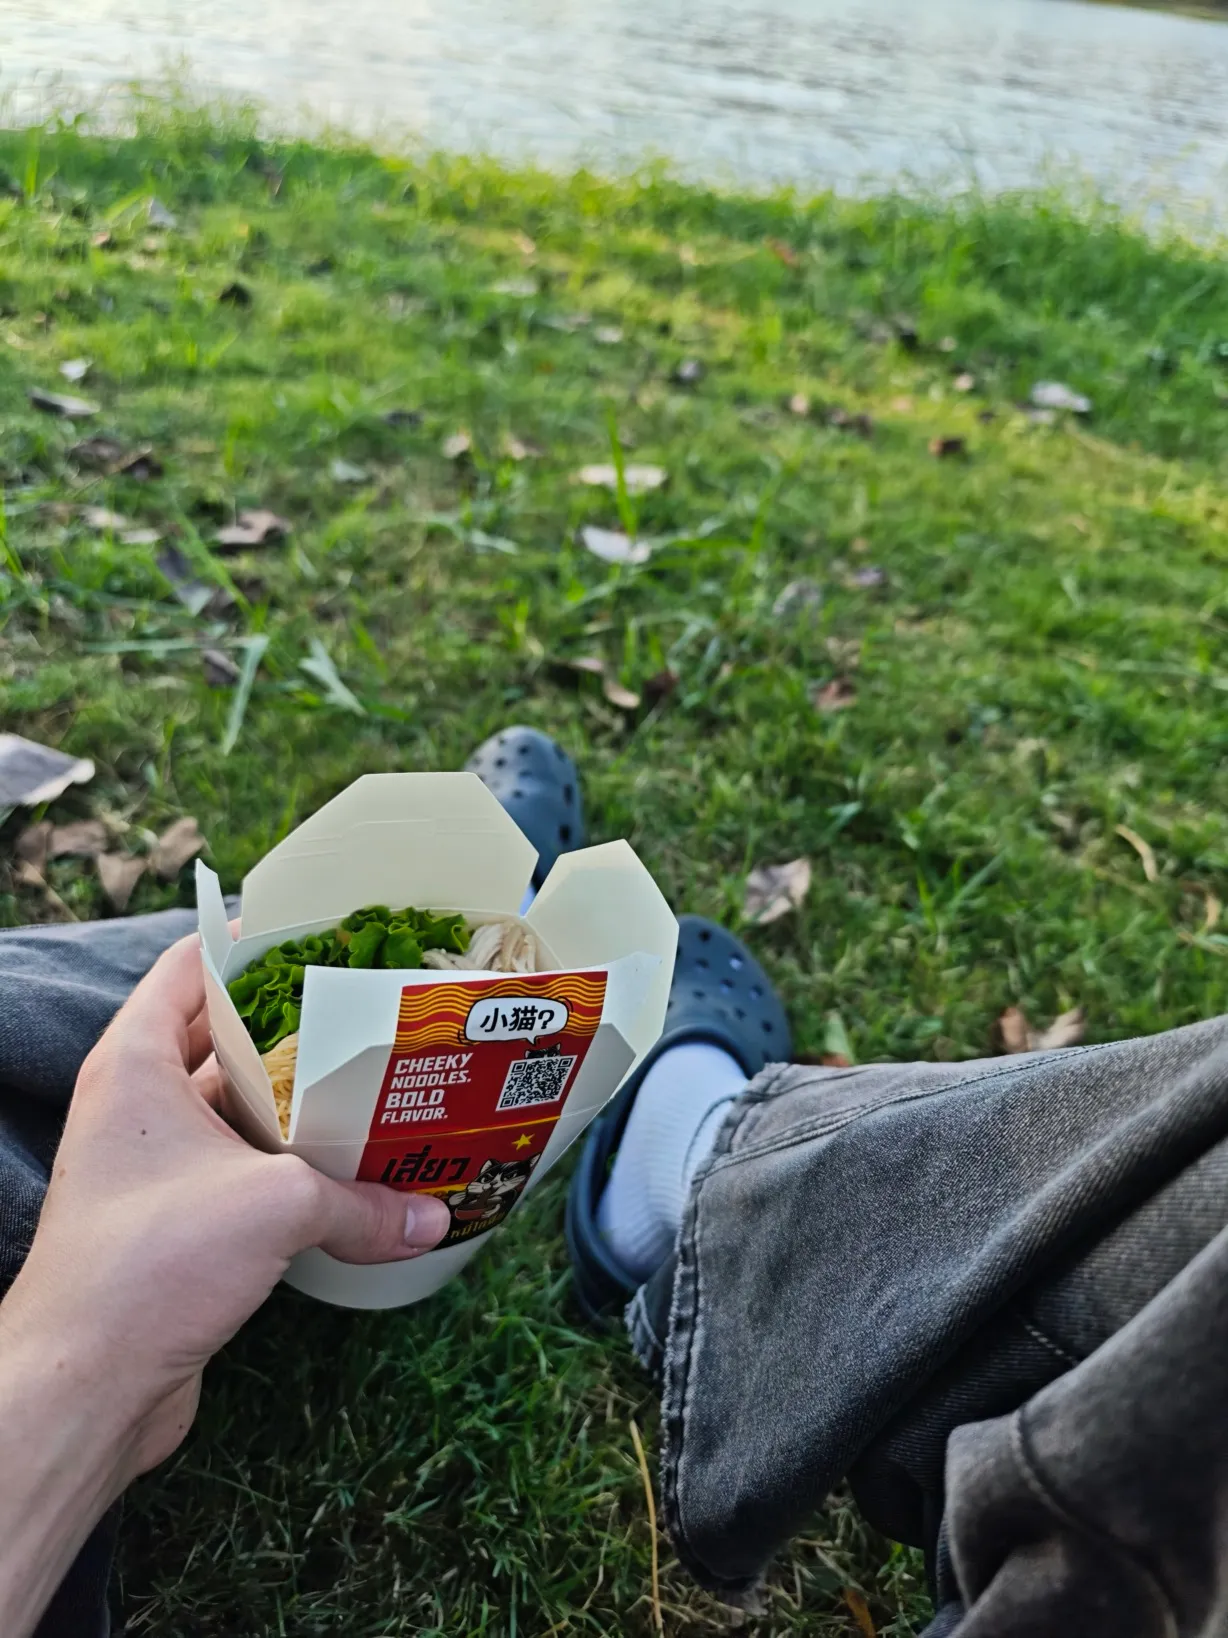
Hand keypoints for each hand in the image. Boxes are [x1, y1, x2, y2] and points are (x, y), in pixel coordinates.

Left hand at [0, 934, 450, 1634]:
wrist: (85, 1384)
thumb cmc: (154, 1260)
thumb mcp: (277, 1206)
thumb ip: (362, 1203)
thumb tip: (435, 1218)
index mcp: (135, 1063)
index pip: (189, 967)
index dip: (253, 944)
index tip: (324, 938)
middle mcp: (136, 1106)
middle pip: (222, 1039)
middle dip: (296, 1030)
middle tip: (373, 1017)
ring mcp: (151, 1167)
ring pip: (236, 1113)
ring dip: (299, 1107)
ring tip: (379, 1089)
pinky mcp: (173, 1225)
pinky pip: (242, 1174)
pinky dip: (290, 1171)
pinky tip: (352, 1174)